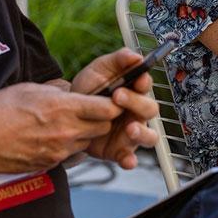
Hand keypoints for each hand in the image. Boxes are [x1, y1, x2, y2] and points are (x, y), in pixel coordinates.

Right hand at [0, 82, 122, 173]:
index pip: (107, 109)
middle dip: (103, 119)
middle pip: (104, 128)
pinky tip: (56, 138)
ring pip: (88, 142)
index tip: (112, 99)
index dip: (114, 104)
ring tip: (70, 124)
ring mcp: (59, 150)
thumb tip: (70, 89)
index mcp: (64, 108)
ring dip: (86, 134)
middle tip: (93, 112)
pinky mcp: (50, 164)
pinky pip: (71, 155)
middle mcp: (66, 131)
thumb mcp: (30, 88)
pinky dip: (70, 147)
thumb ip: (57, 89)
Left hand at [71, 49, 159, 168]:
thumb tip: (136, 56)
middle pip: (150, 109)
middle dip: (136, 102)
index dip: (144, 82)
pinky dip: (130, 160)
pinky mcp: (120, 150)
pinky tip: (127, 161)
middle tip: (117, 96)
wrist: (66, 115)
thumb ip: (117, 60)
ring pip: (150, 136)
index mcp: (134, 91)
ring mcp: (131, 133)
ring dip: (142, 133)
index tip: (137, 79)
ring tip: (130, 129)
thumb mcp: (99, 71)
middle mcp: (136, 113)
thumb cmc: (89, 90)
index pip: (146, 85)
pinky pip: (130, 158)